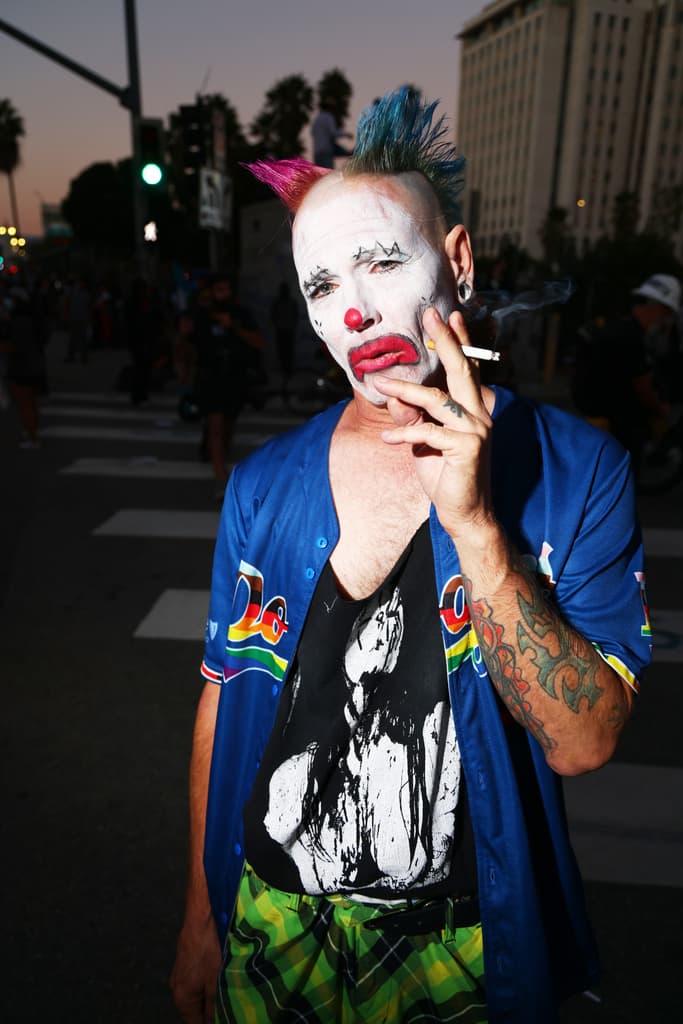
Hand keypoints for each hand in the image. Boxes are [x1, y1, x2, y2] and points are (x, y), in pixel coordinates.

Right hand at [170, 916, 221, 1023]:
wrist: (200, 921)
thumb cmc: (209, 951)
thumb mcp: (215, 982)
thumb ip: (214, 1006)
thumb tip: (213, 1021)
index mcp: (183, 999)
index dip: (210, 1023)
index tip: (226, 1017)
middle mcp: (177, 991)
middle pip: (194, 1012)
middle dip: (209, 1013)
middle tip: (229, 1008)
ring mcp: (179, 977)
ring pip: (195, 997)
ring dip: (208, 999)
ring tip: (226, 995)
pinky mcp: (184, 965)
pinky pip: (194, 984)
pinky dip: (205, 987)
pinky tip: (218, 980)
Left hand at [374, 307, 494, 540]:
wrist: (465, 514)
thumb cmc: (446, 477)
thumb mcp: (423, 443)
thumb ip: (412, 418)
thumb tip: (394, 396)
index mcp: (474, 410)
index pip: (468, 369)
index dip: (460, 342)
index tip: (450, 314)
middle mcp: (480, 415)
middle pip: (462, 370)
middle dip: (446, 341)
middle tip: (430, 316)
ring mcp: (476, 431)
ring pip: (437, 399)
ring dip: (406, 391)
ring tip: (381, 385)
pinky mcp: (467, 449)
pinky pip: (428, 432)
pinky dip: (404, 434)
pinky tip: (386, 438)